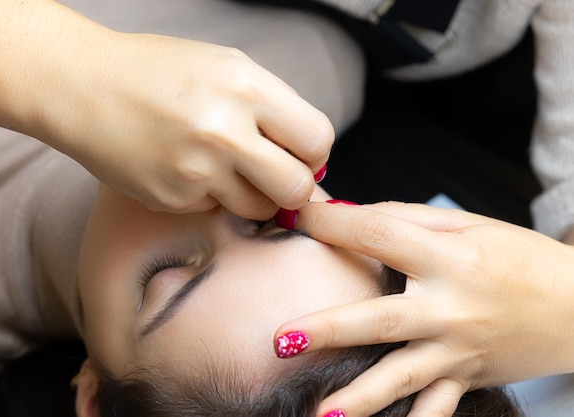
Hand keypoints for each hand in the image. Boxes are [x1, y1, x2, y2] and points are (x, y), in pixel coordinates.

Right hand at [0, 0, 331, 219]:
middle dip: (294, 187)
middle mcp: (224, 131)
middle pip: (297, 188)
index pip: (318, 139)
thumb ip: (273, 108)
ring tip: (226, 169)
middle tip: (275, 175)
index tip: (300, 154)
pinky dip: (211, 196)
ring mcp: (196, 170)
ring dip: (254, 196)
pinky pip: (216, 209)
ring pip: (259, 208)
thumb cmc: (157, 72)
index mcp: (246, 86)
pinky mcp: (172, 199)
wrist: (82, 86)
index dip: (314, 152)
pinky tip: (186, 169)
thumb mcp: (225, 67)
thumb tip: (311, 156)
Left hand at [276, 201, 573, 416]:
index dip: (330, 224)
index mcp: (447, 258)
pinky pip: (436, 407)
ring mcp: (457, 349)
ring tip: (323, 414)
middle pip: (379, 319)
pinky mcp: (467, 377)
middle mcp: (449, 307)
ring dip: (360, 396)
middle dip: (328, 329)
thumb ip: (405, 218)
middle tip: (281, 339)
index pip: (377, 235)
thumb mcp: (467, 225)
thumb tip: (349, 213)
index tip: (291, 218)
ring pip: (401, 376)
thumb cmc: (518, 256)